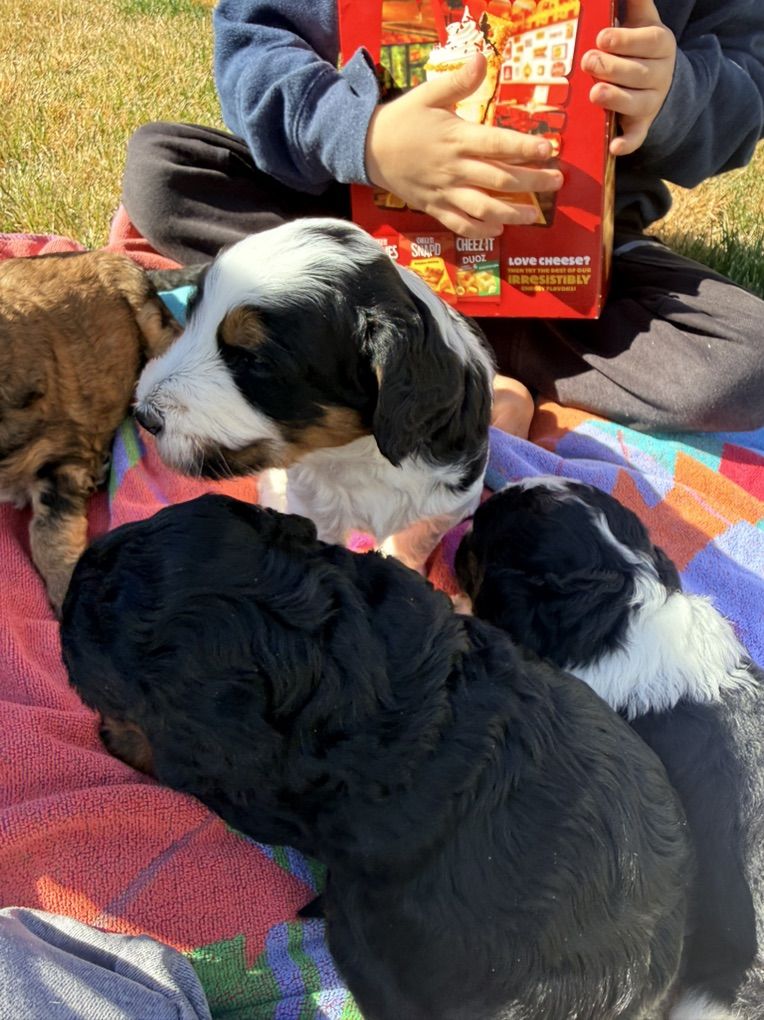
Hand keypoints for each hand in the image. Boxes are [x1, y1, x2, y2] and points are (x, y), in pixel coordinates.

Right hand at [365, 52, 562, 237]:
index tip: (548, 149)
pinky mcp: (435, 207)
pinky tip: (498, 230)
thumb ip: (458, 81)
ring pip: (484, 208)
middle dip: (532, 182)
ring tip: (534, 215)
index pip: (498, 144)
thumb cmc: (403, 119)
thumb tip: (481, 60)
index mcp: (457, 138)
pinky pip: (460, 224)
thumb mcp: (428, 94)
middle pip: (500, 179)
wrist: (369, 149)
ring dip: (512, 213)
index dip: (525, 147)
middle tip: (556, 182)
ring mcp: (445, 192)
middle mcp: (455, 169)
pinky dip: (480, 230)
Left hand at [582, 0, 676, 156]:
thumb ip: (636, 2)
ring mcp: (652, 102)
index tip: (602, 37)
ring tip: (594, 93)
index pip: (647, 42)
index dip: (625, 40)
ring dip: (615, 100)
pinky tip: (614, 147)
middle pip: (637, 73)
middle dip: (611, 68)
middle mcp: (660, 75)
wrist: (662, 80)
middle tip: (587, 62)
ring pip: (636, 103)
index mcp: (660, 45)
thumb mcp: (643, 20)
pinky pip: (637, 136)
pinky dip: (627, 142)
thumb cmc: (641, 47)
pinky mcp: (642, 125)